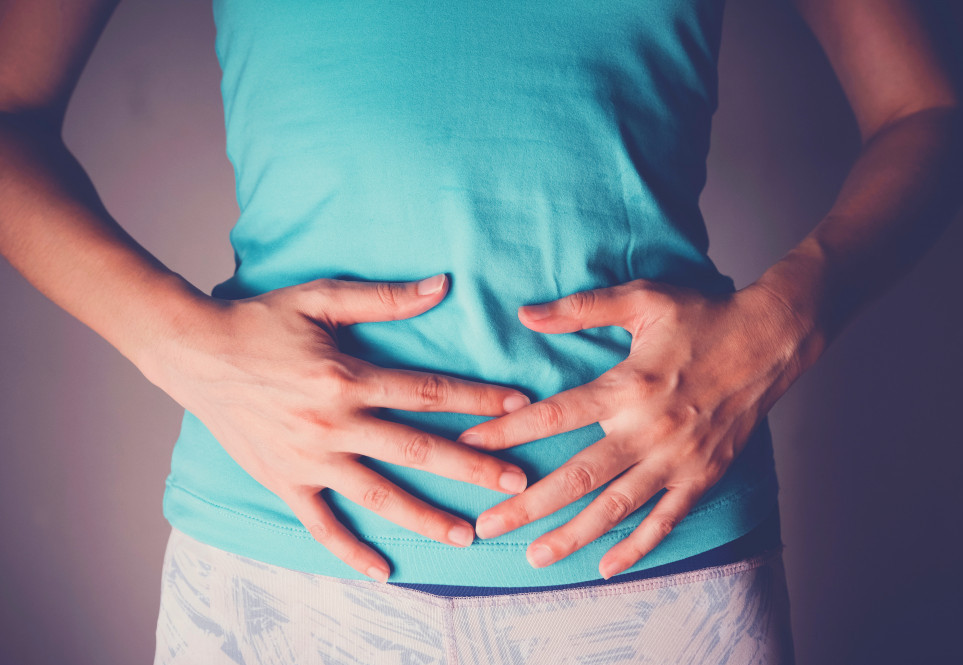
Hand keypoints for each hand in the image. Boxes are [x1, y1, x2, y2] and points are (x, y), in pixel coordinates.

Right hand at [139, 273, 531, 582]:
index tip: (520, 407)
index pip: (429, 392)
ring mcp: (308, 458)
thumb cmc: (260, 321)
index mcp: (348, 377)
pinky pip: (322, 524)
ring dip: (425, 517)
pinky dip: (350, 551)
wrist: (195, 352)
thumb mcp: (321, 298)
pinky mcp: (283, 481)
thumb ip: (384, 298)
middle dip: (471, 467)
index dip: (478, 399)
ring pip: (377, 495)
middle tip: (515, 483)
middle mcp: (333, 423)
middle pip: (416, 449)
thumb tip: (442, 285)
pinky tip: (383, 571)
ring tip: (466, 536)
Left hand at [455, 278, 808, 578]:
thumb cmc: (703, 315)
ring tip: (533, 556)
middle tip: (486, 524)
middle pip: (576, 475)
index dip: (506, 433)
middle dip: (526, 504)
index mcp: (627, 386)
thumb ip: (581, 308)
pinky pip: (664, 520)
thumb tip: (525, 314)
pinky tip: (606, 567)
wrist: (771, 340)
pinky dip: (636, 547)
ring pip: (614, 508)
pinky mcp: (702, 476)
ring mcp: (676, 459)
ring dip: (571, 535)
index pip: (553, 415)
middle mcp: (648, 429)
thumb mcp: (642, 299)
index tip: (469, 448)